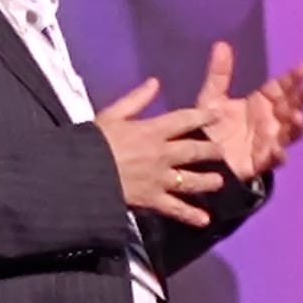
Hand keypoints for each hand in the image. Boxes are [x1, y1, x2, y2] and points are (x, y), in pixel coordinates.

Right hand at [93, 81, 227, 227]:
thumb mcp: (112, 114)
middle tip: (221, 152)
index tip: (217, 115)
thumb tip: (155, 82)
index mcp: (152, 130)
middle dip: (211, 151)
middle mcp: (162, 154)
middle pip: (194, 151)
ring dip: (208, 181)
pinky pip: (175, 208)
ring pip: (191, 180)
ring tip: (219, 182)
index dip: (203, 116)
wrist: (81, 173)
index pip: (185, 120)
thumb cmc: (93, 142)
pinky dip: (190, 215)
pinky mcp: (152, 199)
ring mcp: (160, 178)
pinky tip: (204, 220)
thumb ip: (136, 99)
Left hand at [193, 41, 302, 180]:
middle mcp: (270, 121)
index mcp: (261, 103)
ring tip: (298, 117)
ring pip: (290, 133)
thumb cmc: (211, 127)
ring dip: (297, 126)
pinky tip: (278, 150)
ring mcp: (268, 142)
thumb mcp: (212, 98)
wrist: (199, 158)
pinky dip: (278, 155)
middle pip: (291, 107)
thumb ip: (218, 75)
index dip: (293, 78)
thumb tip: (221, 44)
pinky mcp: (260, 162)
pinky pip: (274, 160)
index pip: (282, 87)